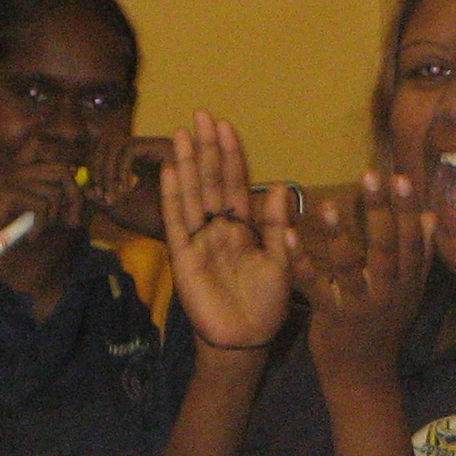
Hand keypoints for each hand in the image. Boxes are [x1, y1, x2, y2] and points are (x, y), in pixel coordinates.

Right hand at [0, 158, 88, 272]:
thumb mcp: (25, 215)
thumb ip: (46, 204)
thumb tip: (78, 202)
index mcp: (16, 170)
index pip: (50, 155)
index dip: (68, 175)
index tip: (71, 201)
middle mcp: (13, 169)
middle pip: (61, 170)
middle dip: (74, 197)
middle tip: (71, 221)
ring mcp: (9, 178)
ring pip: (53, 192)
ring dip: (53, 218)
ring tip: (38, 232)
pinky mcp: (7, 193)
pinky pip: (41, 206)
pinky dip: (41, 226)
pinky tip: (30, 237)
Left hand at [88, 132, 174, 239]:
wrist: (186, 235)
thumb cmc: (157, 224)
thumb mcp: (123, 211)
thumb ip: (102, 199)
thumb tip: (84, 186)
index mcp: (144, 160)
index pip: (109, 150)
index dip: (96, 168)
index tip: (96, 194)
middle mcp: (153, 149)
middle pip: (110, 140)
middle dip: (97, 166)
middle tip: (99, 193)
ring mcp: (161, 145)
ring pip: (117, 143)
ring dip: (106, 171)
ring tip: (112, 196)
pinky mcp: (167, 147)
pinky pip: (129, 150)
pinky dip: (119, 171)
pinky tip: (124, 192)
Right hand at [162, 110, 293, 351]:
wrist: (247, 340)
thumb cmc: (266, 304)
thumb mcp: (281, 260)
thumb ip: (279, 225)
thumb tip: (283, 185)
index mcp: (243, 227)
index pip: (236, 183)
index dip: (231, 155)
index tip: (225, 125)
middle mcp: (219, 228)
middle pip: (211, 181)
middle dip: (207, 148)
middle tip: (201, 115)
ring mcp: (199, 240)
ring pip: (193, 195)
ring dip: (189, 164)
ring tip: (183, 133)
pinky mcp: (184, 257)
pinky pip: (178, 223)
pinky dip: (174, 197)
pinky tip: (172, 171)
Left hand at [296, 171, 429, 386]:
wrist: (365, 378)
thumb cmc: (384, 328)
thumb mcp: (409, 294)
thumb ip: (419, 257)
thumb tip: (430, 217)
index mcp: (408, 284)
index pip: (412, 242)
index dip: (408, 210)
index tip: (403, 178)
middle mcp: (389, 294)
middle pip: (387, 248)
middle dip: (380, 211)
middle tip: (371, 175)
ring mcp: (360, 307)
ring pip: (350, 268)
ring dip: (340, 236)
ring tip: (329, 205)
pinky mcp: (331, 318)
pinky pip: (315, 287)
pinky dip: (302, 262)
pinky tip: (289, 237)